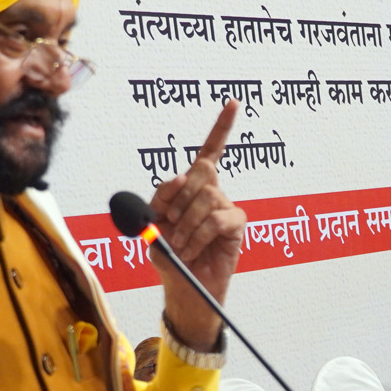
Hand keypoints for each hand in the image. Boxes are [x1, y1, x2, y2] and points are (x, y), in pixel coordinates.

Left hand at [151, 101, 246, 350]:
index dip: (222, 127)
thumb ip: (161, 198)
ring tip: (181, 245)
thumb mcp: (153, 223)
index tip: (234, 102)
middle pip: (200, 171)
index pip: (210, 151)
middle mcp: (213, 192)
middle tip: (170, 225)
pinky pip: (217, 219)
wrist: (182, 288)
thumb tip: (181, 178)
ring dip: (186, 224)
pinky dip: (199, 234)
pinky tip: (194, 249)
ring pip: (205, 197)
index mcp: (192, 187)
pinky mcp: (236, 226)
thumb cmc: (169, 255)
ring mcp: (226, 208)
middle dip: (178, 198)